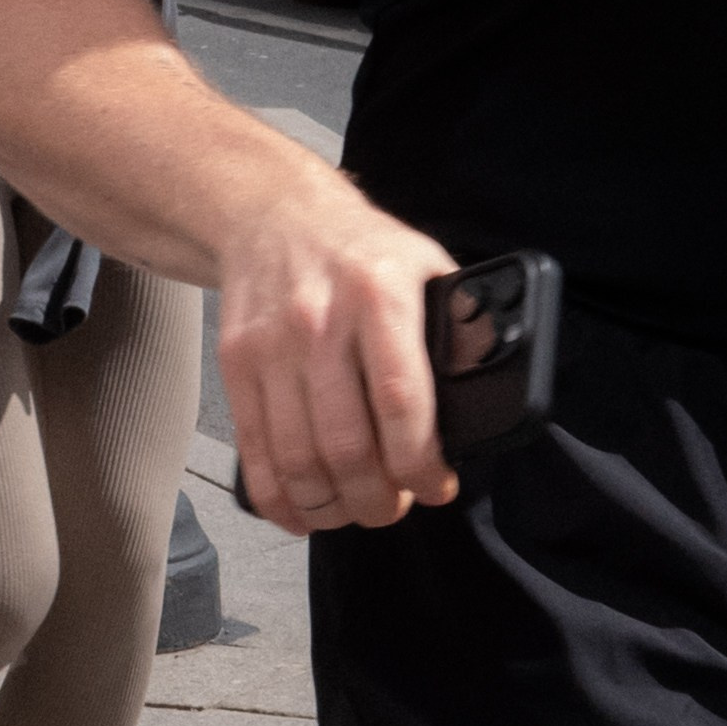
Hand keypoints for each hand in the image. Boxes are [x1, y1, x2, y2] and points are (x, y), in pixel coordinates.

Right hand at [219, 170, 459, 538]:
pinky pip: (253, 448)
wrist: (273, 214)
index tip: (436, 486)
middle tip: (394, 507)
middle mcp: (319, 322)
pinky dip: (276, 495)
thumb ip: (458, 324)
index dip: (420, 464)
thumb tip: (490, 390)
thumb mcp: (425, 265)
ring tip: (353, 511)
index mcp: (378, 296)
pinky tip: (299, 512)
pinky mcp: (236, 364)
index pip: (401, 403)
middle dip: (376, 500)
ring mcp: (271, 346)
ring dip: (329, 506)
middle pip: (346, 446)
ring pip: (297, 458)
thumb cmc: (359, 249)